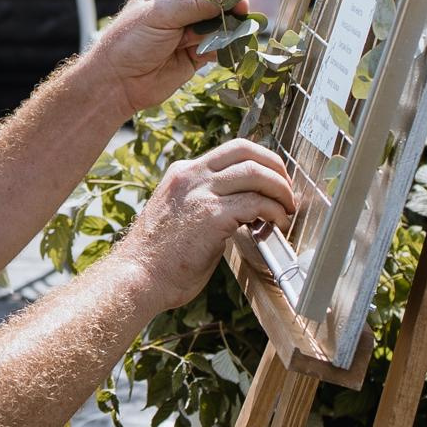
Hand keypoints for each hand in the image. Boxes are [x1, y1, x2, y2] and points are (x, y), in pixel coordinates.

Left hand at [86, 0, 243, 114]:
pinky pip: (219, 46)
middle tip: (241, 7)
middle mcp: (180, 7)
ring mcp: (190, 31)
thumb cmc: (130, 40)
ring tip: (235, 27)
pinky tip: (230, 45)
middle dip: (228, 2)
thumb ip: (198, 4)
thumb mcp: (162, 15)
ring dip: (228, 25)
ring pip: (219, 22)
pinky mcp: (197, 54)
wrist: (118, 83)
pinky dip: (226, 46)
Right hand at [129, 140, 300, 308]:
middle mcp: (192, 176)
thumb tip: (241, 209)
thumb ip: (206, 204)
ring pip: (255, 172)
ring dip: (280, 190)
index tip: (274, 179)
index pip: (231, 150)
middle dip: (276, 168)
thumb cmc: (159, 258)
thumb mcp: (180, 215)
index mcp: (183, 173)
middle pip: (247, 151)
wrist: (138, 277)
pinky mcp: (211, 215)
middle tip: (288, 191)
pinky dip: (274, 211)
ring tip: (287, 209)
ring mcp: (201, 193)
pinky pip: (256, 202)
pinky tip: (277, 224)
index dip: (261, 160)